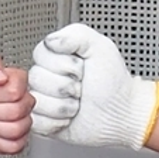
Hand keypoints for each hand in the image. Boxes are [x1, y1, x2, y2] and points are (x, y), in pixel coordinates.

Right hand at [28, 24, 158, 148]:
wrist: (122, 114)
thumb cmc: (114, 84)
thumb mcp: (101, 48)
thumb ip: (76, 34)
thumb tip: (51, 41)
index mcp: (57, 56)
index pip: (40, 54)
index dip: (63, 64)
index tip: (81, 68)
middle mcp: (48, 77)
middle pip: (36, 77)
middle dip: (65, 85)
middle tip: (81, 87)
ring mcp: (45, 100)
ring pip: (37, 100)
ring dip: (63, 106)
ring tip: (77, 103)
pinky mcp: (44, 122)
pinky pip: (37, 122)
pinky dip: (57, 122)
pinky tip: (70, 117)